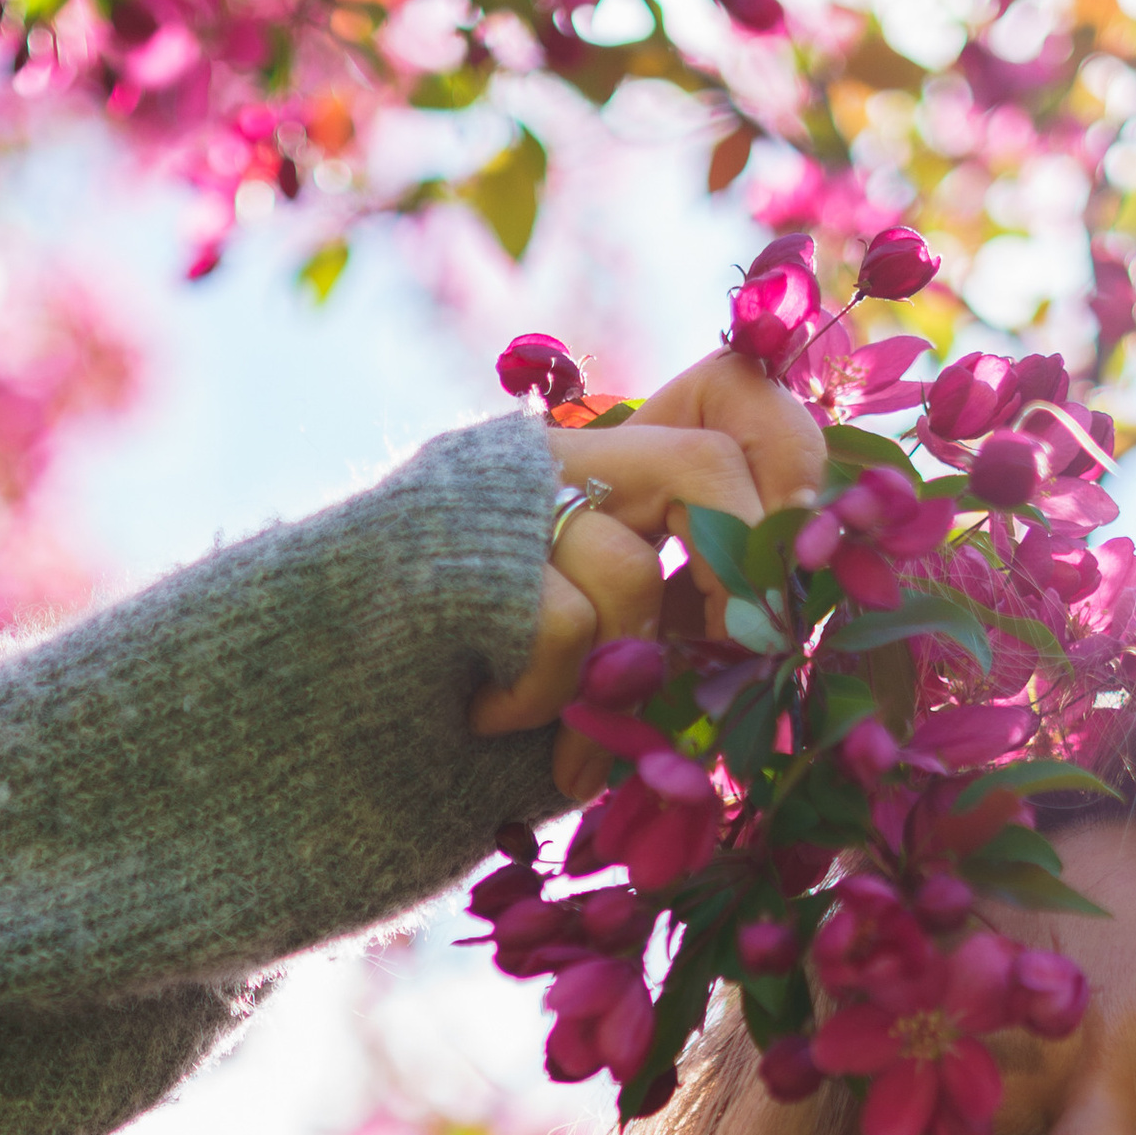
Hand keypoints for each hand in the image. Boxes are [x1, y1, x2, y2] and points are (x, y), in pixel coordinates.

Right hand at [469, 350, 828, 802]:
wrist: (327, 718)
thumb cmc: (473, 706)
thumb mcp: (609, 655)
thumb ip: (684, 618)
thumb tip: (792, 637)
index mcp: (610, 466)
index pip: (731, 390)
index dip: (792, 456)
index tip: (808, 557)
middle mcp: (559, 459)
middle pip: (707, 459)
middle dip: (748, 574)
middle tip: (749, 661)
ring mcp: (501, 502)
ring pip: (632, 567)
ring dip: (626, 677)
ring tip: (573, 744)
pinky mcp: (454, 556)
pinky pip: (563, 627)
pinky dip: (548, 701)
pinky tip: (494, 722)